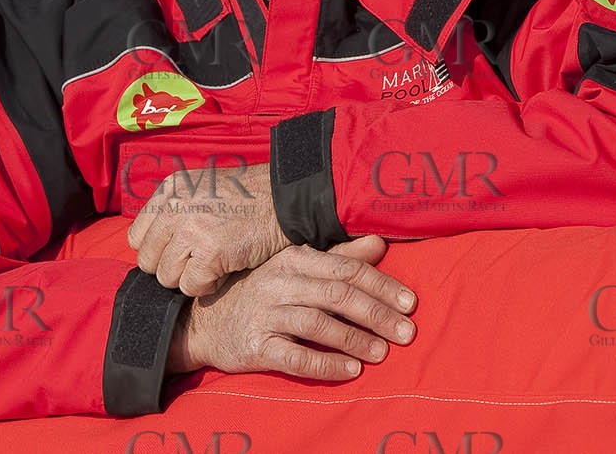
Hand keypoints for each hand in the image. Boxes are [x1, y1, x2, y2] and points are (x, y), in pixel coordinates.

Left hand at [128, 161, 286, 295]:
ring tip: (213, 264)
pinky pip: (191, 287)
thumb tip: (155, 249)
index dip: (156, 252)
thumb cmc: (247, 199)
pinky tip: (224, 270)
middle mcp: (173, 208)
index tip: (176, 254)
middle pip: (147, 261)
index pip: (137, 237)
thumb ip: (174, 213)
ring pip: (167, 277)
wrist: (284, 200)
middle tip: (197, 263)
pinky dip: (208, 286)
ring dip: (189, 278)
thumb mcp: (201, 190)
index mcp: (169, 191)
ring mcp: (190, 230)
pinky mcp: (210, 252)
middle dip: (171, 269)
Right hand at [165, 236, 417, 380]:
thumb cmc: (261, 293)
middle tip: (407, 333)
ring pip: (318, 325)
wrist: (205, 322)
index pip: (345, 269)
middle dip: (376, 314)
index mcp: (293, 259)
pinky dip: (326, 365)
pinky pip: (295, 357)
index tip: (410, 303)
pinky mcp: (255, 346)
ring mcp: (266, 314)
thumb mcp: (295, 268)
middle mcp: (279, 283)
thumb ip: (337, 257)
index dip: (381, 285)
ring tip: (382, 353)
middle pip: (337, 295)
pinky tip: (350, 371)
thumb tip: (378, 242)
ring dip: (355, 339)